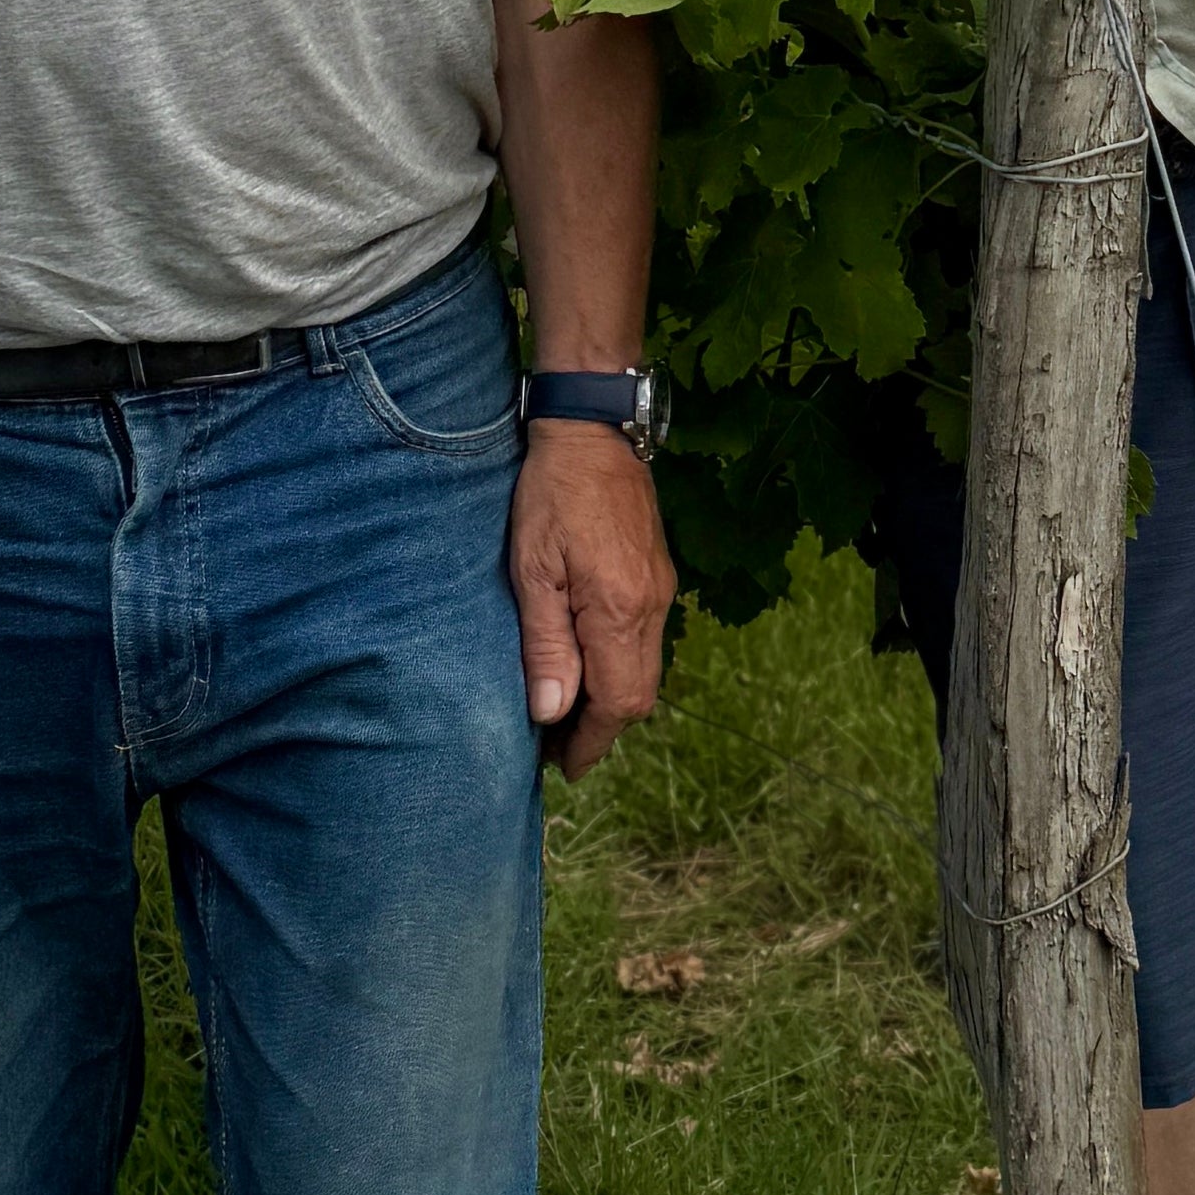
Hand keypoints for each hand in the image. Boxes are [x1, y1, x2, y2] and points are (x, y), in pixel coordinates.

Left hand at [509, 425, 674, 777]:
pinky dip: (621, 667)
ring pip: (647, 671)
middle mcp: (652, 607)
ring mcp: (662, 591)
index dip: (589, 743)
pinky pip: (648, 642)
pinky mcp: (660, 576)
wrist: (594, 429)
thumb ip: (545, 643)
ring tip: (566, 710)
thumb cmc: (551, 493)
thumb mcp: (532, 568)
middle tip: (557, 747)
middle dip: (601, 731)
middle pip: (639, 697)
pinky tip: (588, 663)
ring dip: (612, 701)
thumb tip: (550, 713)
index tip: (561, 766)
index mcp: (618, 609)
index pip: (616, 704)